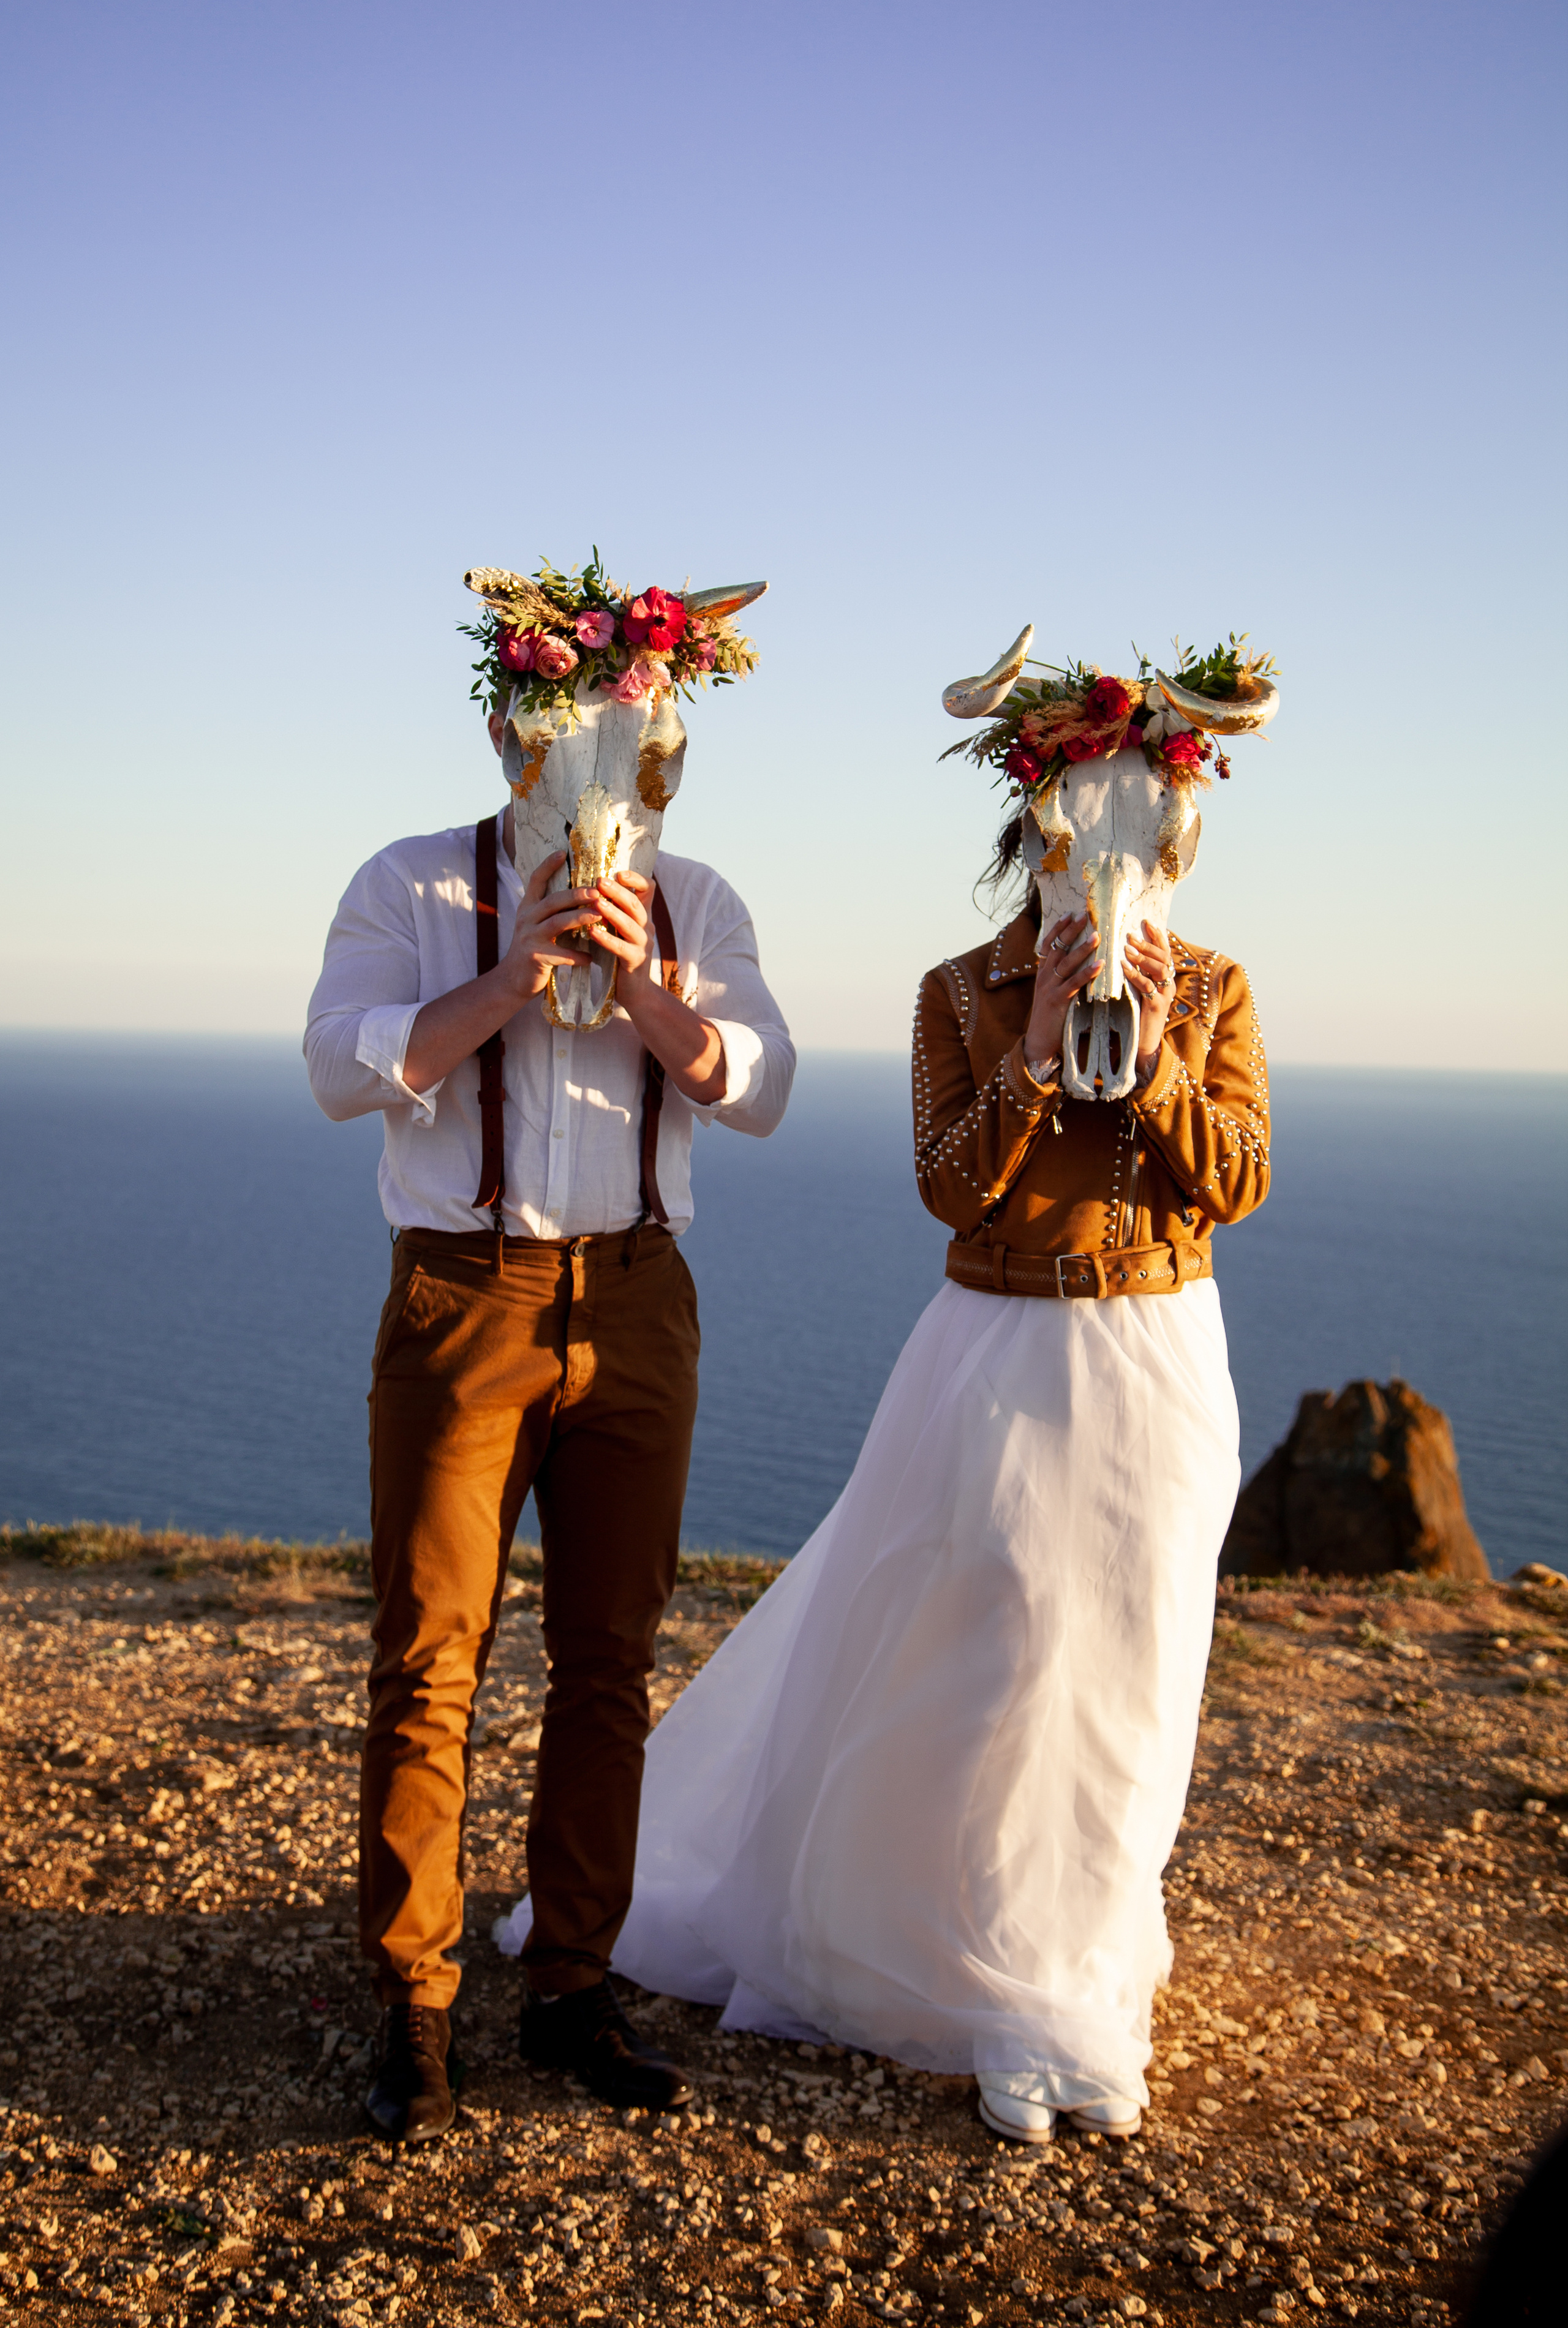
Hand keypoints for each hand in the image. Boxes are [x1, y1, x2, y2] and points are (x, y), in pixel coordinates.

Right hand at [499, 850, 604, 1002]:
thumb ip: (551, 911)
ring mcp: (529, 937)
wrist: (513, 979)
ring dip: (579, 919)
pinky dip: (577, 956)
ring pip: (556, 923)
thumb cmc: (533, 949)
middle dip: (576, 895)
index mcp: (528, 908)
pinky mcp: (535, 957)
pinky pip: (560, 954)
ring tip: (598, 916)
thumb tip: (580, 894)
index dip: (547, 865)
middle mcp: (526, 919)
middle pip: (552, 901)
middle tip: (597, 892)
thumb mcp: (537, 925)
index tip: (562, 852)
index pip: (535, 880)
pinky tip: (590, 958)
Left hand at [593, 870, 726, 1103]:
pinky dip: (607, 939)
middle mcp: (646, 928)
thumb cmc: (620, 957)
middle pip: (637, 904)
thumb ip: (613, 911)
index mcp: (642, 917)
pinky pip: (622, 948)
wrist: (634, 993)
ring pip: (631, 924)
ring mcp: (643, 945)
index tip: (618, 872)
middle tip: (599, 880)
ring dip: (613, 911)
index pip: (648, 890)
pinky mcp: (635, 963)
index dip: (636, 879)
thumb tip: (593, 886)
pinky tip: (592, 932)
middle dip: (618, 891)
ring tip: (596, 902)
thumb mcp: (620, 930)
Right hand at [1025, 911, 1099, 1072]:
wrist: (1038, 1041)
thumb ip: (1060, 977)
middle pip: (1057, 948)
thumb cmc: (1050, 1017)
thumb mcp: (1052, 992)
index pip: (1048, 945)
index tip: (1069, 914)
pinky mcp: (1057, 1001)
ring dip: (1082, 948)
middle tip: (1085, 916)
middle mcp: (1044, 977)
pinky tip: (1099, 964)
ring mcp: (1049, 988)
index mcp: (1042, 973)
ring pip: (1066, 963)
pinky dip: (1087, 973)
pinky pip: (1073, 983)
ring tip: (1097, 936)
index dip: (1058, 928)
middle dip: (1071, 931)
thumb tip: (1075, 961)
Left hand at [1124, 918, 1175, 1073]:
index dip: (1157, 936)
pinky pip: (1147, 987)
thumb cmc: (1137, 1014)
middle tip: (1131, 935)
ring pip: (1159, 970)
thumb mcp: (1139, 989)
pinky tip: (1123, 967)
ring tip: (1127, 948)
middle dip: (1148, 944)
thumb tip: (1127, 950)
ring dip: (1143, 957)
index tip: (1146, 922)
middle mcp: (1168, 985)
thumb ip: (1138, 972)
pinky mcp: (1156, 1007)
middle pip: (1163, 958)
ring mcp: (1164, 996)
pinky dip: (1134, 975)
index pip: (1165, 952)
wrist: (1143, 1043)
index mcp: (1165, 979)